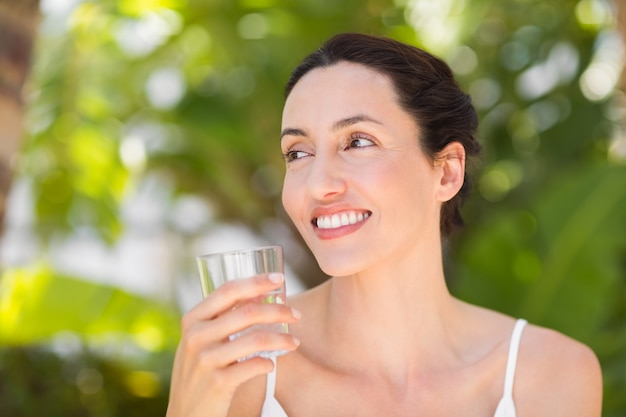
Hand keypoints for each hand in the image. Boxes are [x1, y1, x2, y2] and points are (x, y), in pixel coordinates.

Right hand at [166, 273, 300, 416]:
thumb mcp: (201, 341)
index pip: (228, 291)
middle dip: (278, 310)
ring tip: (294, 342)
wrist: (185, 415)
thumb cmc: (199, 372)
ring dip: (282, 338)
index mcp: (192, 319)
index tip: (279, 279)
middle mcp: (196, 336)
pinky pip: (254, 365)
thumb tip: (260, 294)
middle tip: (297, 314)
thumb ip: (221, 319)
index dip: (256, 282)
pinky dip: (268, 363)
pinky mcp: (218, 383)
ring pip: (256, 339)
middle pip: (247, 312)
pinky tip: (272, 364)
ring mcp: (206, 360)